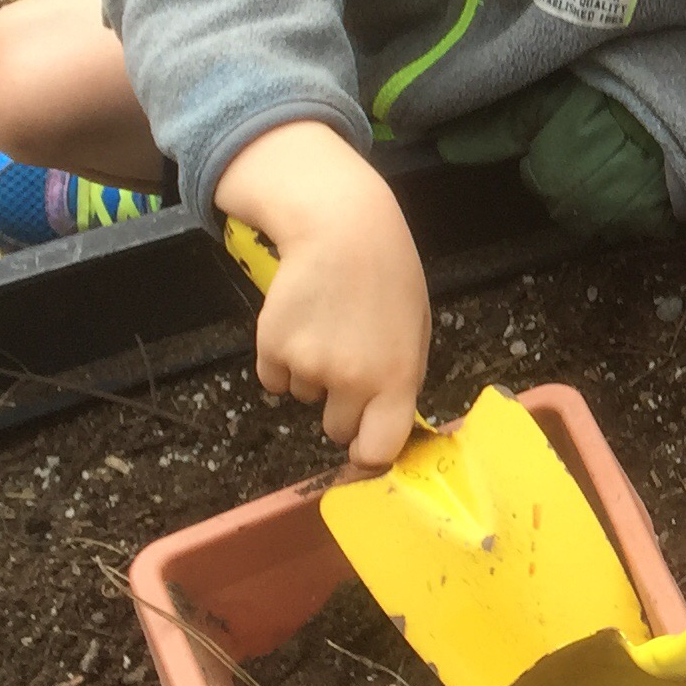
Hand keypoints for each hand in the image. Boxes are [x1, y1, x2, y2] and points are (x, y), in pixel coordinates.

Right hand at [217, 121, 429, 468]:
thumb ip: (401, 379)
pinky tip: (302, 322)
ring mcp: (307, 367)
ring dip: (313, 375)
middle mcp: (351, 381)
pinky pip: (275, 380)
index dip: (370, 457)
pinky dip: (283, 361)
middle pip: (338, 429)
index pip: (379, 450)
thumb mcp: (415, 329)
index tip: (365, 450)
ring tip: (330, 326)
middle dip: (343, 408)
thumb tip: (386, 422)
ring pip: (305, 398)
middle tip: (349, 362)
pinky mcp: (271, 350)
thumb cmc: (388, 276)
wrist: (341, 229)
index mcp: (397, 379)